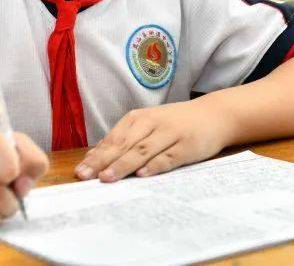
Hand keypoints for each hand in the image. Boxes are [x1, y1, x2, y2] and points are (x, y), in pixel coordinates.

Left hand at [75, 101, 230, 182]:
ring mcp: (170, 135)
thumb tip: (94, 155)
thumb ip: (124, 139)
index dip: (96, 156)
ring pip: (142, 151)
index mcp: (139, 118)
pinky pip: (168, 157)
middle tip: (85, 176)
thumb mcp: (148, 125)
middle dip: (103, 161)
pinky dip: (154, 166)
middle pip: (124, 145)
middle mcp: (152, 124)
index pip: (113, 139)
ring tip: (107, 178)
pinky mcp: (186, 146)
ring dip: (123, 164)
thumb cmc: (175, 123)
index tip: (79, 171)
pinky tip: (142, 175)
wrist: (214, 115)